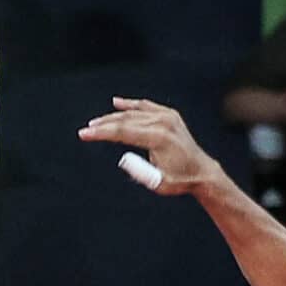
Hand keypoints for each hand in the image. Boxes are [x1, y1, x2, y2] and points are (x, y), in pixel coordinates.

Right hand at [77, 97, 222, 196]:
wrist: (201, 172)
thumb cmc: (178, 180)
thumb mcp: (159, 183)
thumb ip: (141, 173)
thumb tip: (123, 159)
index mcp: (159, 138)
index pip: (123, 131)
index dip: (102, 133)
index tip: (84, 134)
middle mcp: (163, 122)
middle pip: (125, 120)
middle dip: (103, 125)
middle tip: (86, 130)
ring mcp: (167, 116)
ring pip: (133, 112)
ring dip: (113, 117)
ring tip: (96, 123)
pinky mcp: (169, 115)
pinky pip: (146, 106)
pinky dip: (131, 104)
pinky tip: (117, 102)